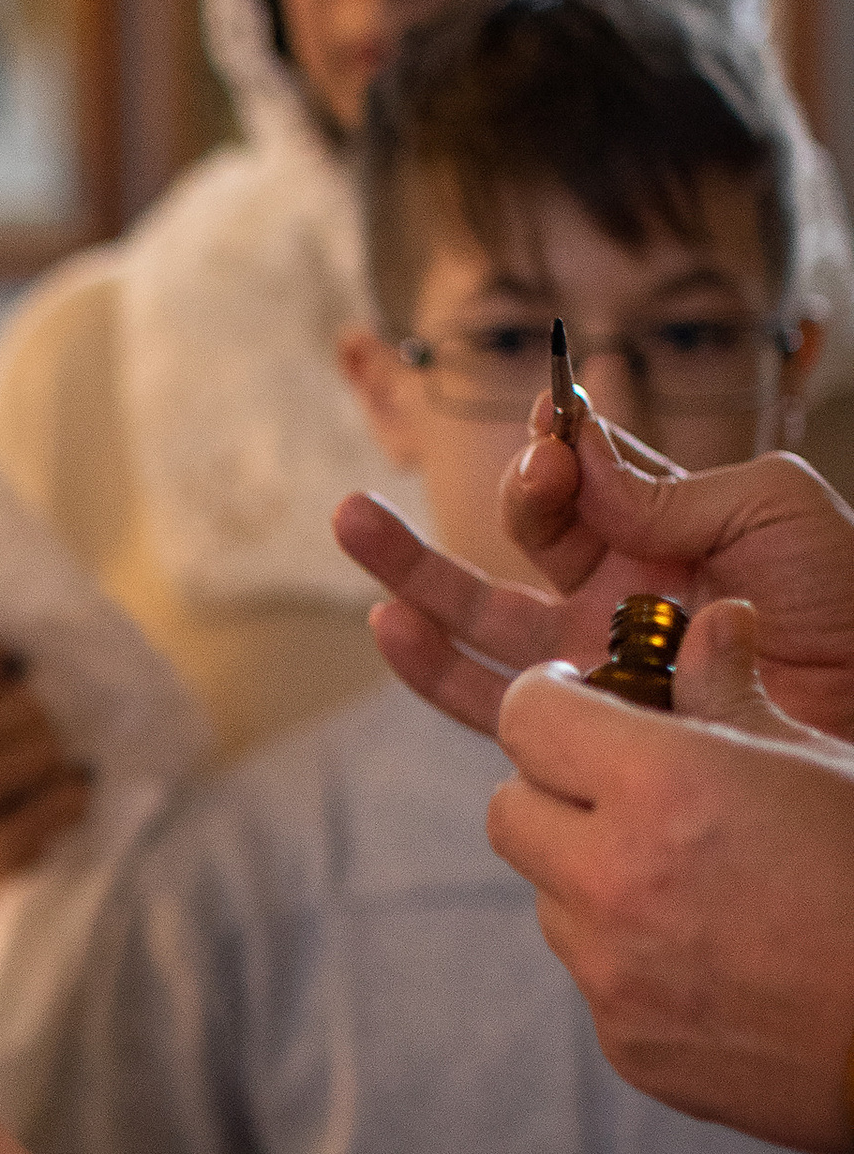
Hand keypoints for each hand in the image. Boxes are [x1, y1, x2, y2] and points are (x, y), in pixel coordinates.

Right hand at [337, 420, 853, 742]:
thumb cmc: (852, 605)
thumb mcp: (775, 509)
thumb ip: (667, 485)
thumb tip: (568, 455)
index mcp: (670, 529)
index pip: (585, 475)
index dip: (558, 440)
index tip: (556, 421)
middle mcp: (623, 595)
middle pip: (526, 535)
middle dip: (498, 492)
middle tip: (530, 468)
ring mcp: (599, 666)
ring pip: (485, 619)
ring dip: (413, 571)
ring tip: (350, 521)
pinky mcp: (589, 732)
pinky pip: (495, 706)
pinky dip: (434, 667)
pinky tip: (392, 625)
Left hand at [482, 608, 853, 1151]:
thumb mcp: (825, 766)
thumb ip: (737, 699)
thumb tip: (712, 622)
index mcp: (665, 788)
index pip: (528, 718)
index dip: (551, 699)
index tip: (582, 700)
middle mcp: (617, 881)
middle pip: (510, 812)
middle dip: (556, 789)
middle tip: (624, 788)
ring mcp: (615, 974)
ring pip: (551, 899)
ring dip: (591, 877)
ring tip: (690, 879)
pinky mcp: (628, 1046)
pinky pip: (594, 978)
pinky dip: (632, 957)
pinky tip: (718, 955)